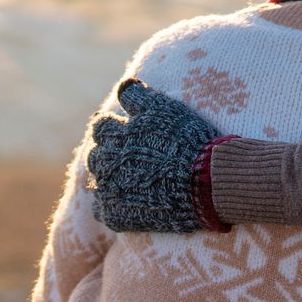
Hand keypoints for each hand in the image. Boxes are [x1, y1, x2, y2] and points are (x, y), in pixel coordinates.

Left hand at [87, 78, 221, 232]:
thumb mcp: (163, 108)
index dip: (116, 127)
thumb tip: (123, 85)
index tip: (130, 132)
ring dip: (110, 179)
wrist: (205, 182)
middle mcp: (104, 161)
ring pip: (98, 182)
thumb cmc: (186, 141)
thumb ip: (137, 95)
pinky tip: (131, 204)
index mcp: (112, 134)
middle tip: (134, 159)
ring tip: (133, 180)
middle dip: (110, 154)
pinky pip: (103, 211)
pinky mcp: (115, 215)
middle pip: (96, 155)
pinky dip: (113, 207)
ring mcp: (108, 191)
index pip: (101, 126)